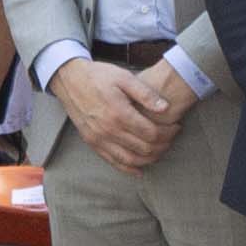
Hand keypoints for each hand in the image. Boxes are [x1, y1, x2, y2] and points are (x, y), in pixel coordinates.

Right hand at [51, 57, 177, 173]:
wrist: (70, 80)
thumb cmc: (99, 76)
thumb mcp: (124, 77)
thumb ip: (145, 93)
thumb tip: (165, 107)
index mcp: (119, 113)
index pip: (152, 133)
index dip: (169, 133)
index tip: (176, 127)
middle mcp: (108, 130)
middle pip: (144, 148)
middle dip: (163, 145)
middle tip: (171, 137)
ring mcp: (99, 139)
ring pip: (130, 160)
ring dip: (149, 159)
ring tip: (160, 150)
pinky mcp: (92, 143)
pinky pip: (113, 162)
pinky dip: (129, 168)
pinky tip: (140, 169)